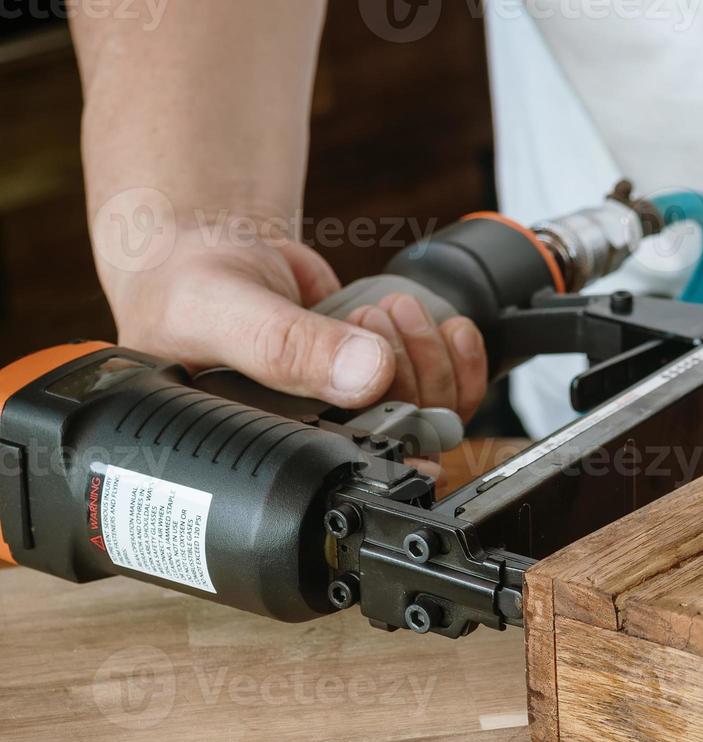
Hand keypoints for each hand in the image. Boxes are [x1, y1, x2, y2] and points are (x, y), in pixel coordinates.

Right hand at [101, 224, 488, 419]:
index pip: (358, 472)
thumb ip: (286, 346)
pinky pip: (443, 388)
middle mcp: (319, 438)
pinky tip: (446, 328)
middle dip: (415, 373)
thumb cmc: (187, 289)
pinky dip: (458, 357)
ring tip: (389, 310)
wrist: (202, 252)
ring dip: (432, 356)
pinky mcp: (373, 377)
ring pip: (433, 413)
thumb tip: (367, 374)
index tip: (393, 380)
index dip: (394, 435)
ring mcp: (352, 408)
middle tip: (376, 319)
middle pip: (409, 440)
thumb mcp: (222, 312)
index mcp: (274, 451)